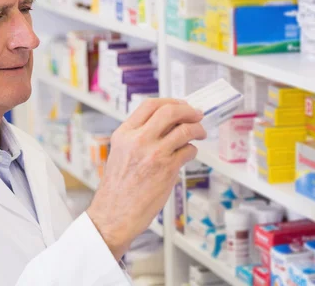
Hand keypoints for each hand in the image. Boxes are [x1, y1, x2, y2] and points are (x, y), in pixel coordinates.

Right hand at [86, 98, 205, 260]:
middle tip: (196, 114)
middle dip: (188, 110)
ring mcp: (154, 153)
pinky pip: (188, 151)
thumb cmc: (117, 188)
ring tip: (200, 132)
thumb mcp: (120, 152)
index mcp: (124, 134)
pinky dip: (193, 150)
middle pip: (170, 111)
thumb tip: (164, 124)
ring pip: (184, 130)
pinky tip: (189, 153)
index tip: (180, 104)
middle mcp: (138, 140)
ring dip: (197, 129)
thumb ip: (138, 136)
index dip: (170, 101)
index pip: (150, 105)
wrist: (114, 213)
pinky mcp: (167, 169)